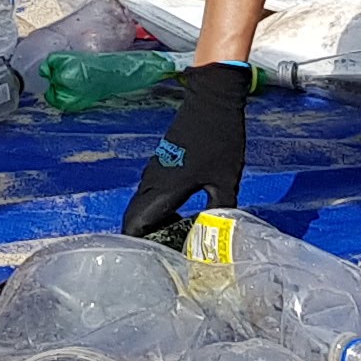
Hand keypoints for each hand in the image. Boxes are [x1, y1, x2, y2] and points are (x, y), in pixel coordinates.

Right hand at [123, 63, 253, 240]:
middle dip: (147, 238)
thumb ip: (221, 209)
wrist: (211, 99)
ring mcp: (154, 171)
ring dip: (153, 223)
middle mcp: (151, 182)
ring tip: (176, 238)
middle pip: (135, 218)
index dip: (140, 246)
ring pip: (143, 206)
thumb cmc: (218, 138)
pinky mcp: (161, 164)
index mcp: (162, 189)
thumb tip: (220, 234)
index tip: (156, 261)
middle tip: (168, 253)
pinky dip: (159, 209)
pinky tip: (181, 214)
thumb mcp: (226, 179)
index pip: (135, 225)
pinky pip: (151, 195)